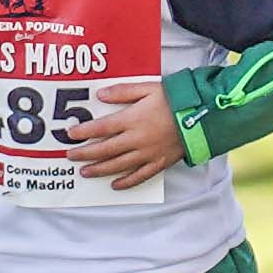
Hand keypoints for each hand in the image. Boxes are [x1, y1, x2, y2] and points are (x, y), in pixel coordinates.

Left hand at [65, 80, 184, 185]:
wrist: (202, 115)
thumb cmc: (174, 99)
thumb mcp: (147, 88)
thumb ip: (122, 91)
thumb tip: (99, 95)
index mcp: (132, 120)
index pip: (100, 128)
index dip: (83, 132)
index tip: (70, 135)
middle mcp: (137, 140)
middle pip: (105, 150)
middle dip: (85, 154)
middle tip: (71, 157)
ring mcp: (148, 154)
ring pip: (118, 166)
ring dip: (99, 170)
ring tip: (85, 172)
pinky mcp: (160, 163)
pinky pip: (140, 176)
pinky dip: (126, 182)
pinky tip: (115, 185)